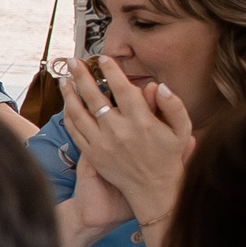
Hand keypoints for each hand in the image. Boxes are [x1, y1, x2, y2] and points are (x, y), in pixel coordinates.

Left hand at [60, 57, 191, 227]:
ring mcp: (102, 143)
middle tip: (73, 61)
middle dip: (81, 76)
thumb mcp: (182, 130)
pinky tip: (66, 103)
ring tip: (64, 79)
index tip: (102, 58)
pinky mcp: (92, 154)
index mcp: (142, 122)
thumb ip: (173, 106)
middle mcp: (119, 131)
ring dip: (68, 94)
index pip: (123, 89)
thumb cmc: (168, 156)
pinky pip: (75, 130)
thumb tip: (157, 85)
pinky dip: (68, 115)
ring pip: (78, 113)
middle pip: (94, 97)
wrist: (153, 188)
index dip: (111, 71)